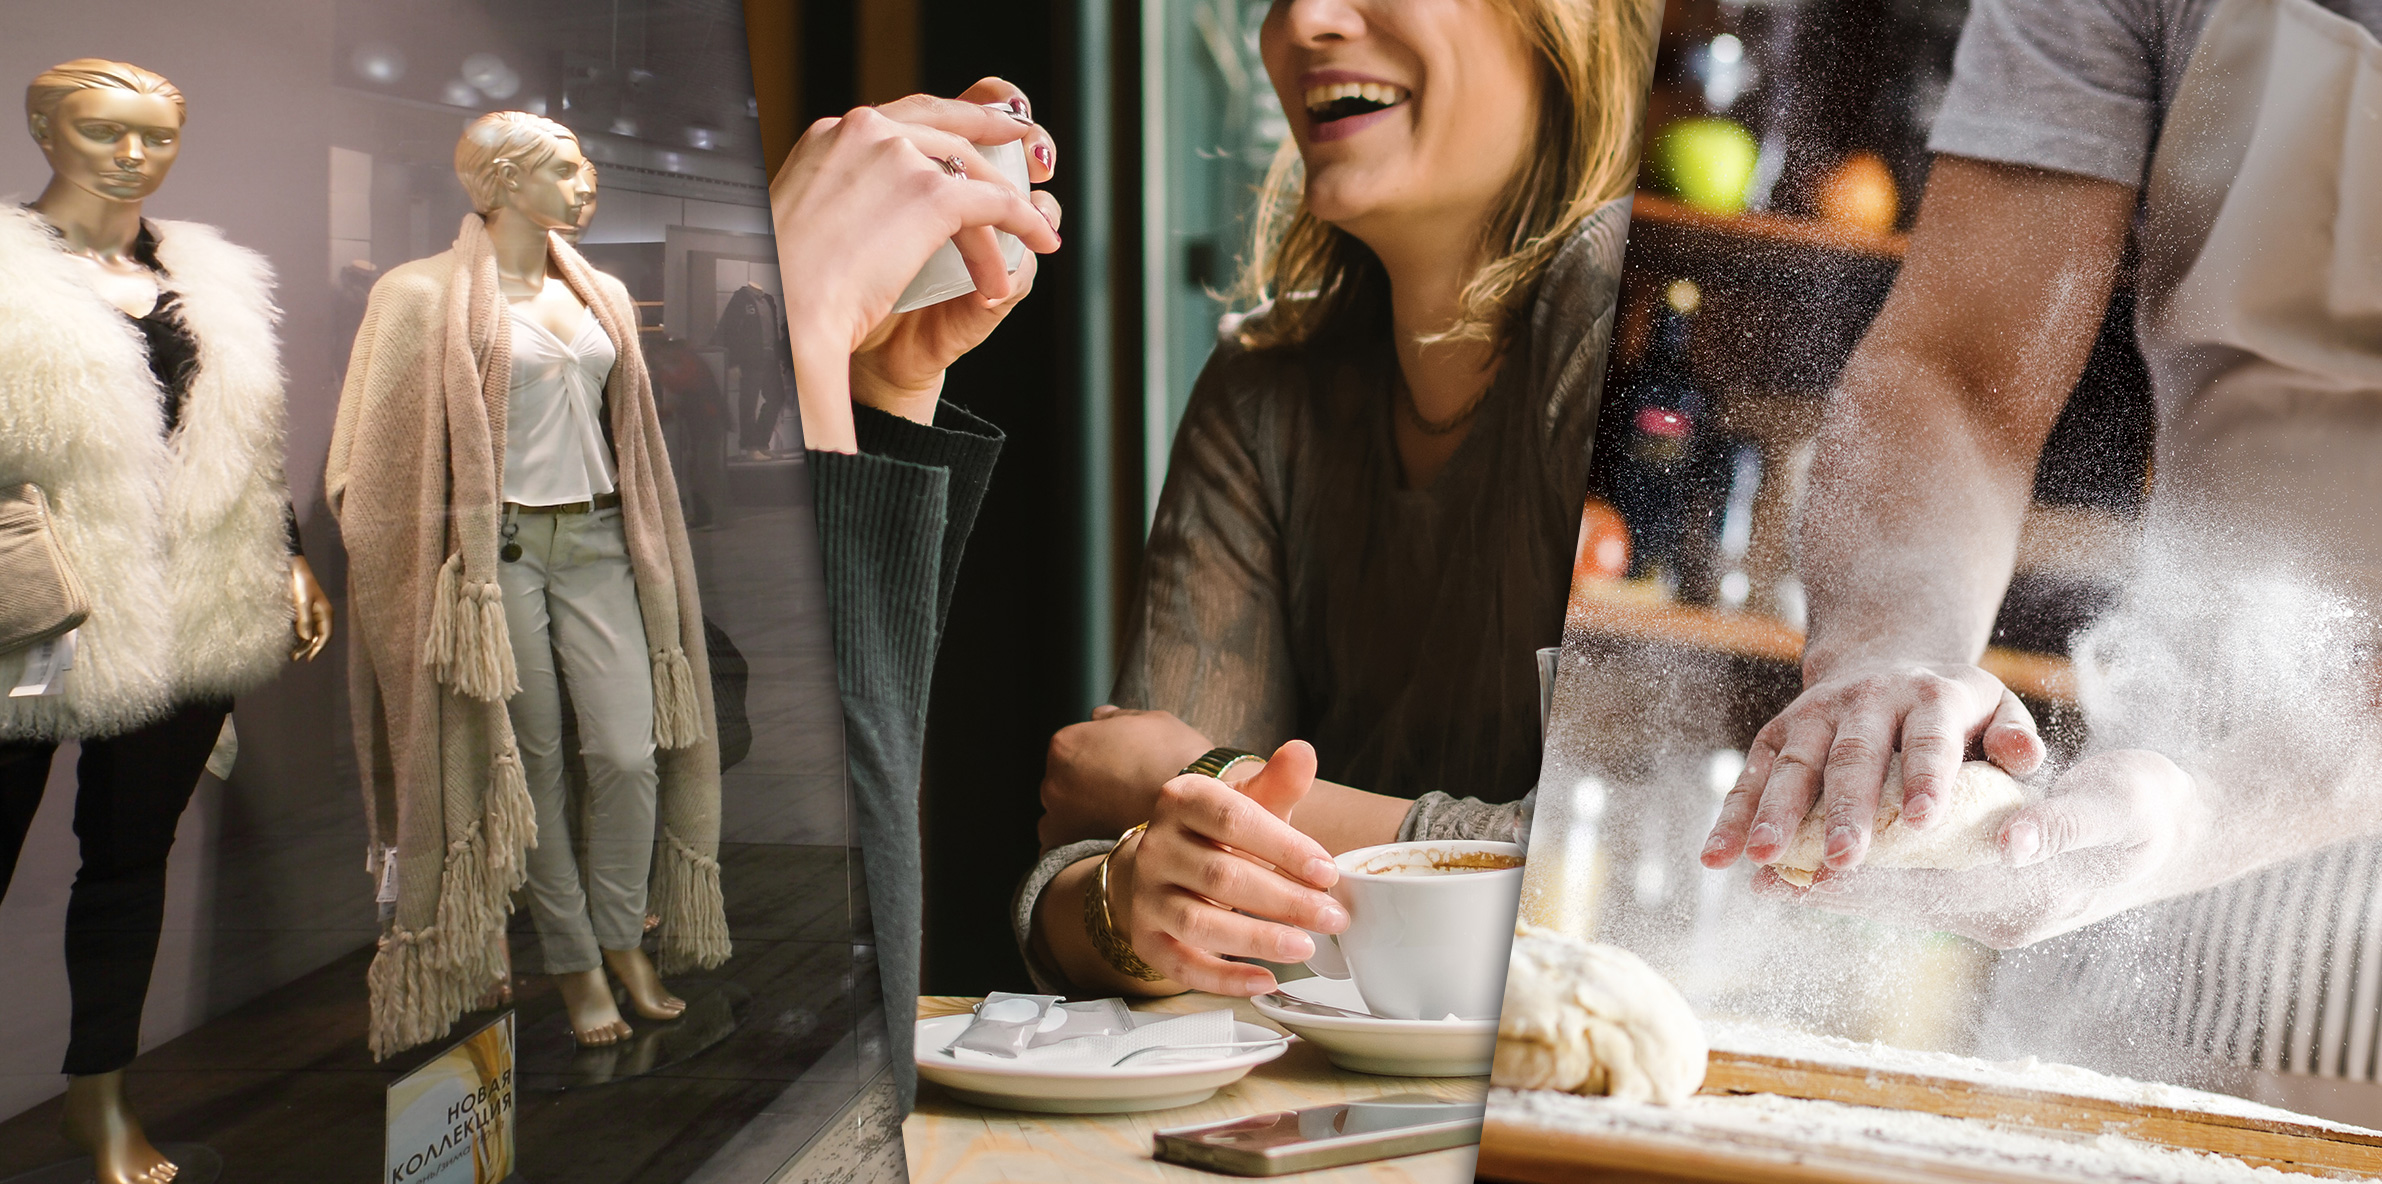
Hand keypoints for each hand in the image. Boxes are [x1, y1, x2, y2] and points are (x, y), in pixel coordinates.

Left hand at [290, 556, 332, 661]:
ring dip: (301, 642)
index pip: (325, 636)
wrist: (293, 565)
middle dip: (306, 648)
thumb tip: (305, 639)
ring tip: (290, 652)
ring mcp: (311, 611)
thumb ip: (304, 621)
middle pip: (316, 636)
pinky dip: (297, 634)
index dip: (318, 648)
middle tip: (293, 658)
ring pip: (308, 632)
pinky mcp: (302, 608)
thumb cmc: (300, 582)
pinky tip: (289, 640)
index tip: (308, 659)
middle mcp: (320, 614)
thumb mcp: (302, 602)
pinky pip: (302, 625)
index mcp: (325, 612)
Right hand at [768, 78, 1060, 451]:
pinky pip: (996, 203)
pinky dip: (1026, 223)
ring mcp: (899, 158)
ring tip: (1030, 233)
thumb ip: (841, 200)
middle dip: (994, 140)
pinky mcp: (930, 195)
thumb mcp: (807, 224)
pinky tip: (1041, 241)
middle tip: (1028, 153)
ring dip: (1008, 208)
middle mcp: (865, 132)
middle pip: (947, 129)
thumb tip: (860, 211)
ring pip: (974, 174)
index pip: (901, 116)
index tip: (977, 126)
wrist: (784, 310)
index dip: (949, 120)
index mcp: (830, 135)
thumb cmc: (784, 285)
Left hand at [1039, 706, 1215, 847]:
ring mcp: (1058, 817)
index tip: (1121, 762)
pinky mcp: (1071, 848)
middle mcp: (1052, 781)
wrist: (1200, 809)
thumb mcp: (1150, 721)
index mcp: (1066, 744)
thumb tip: (1098, 716)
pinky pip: (1061, 844)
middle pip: (1063, 778)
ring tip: (1119, 813)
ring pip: (1062, 810)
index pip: (1073, 745)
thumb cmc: (1176, 760)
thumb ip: (1115, 718)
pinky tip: (1106, 837)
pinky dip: (1077, 841)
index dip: (1099, 752)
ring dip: (1081, 811)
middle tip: (1122, 787)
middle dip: (1086, 781)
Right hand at [1111, 740, 1348, 995]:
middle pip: (1222, 876)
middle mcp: (1155, 846)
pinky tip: (1265, 981)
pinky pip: (1181, 965)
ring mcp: (1146, 895)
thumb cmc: (1218, 835)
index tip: (1328, 871)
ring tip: (1306, 947)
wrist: (1162, 866)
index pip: (1234, 819)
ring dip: (1256, 939)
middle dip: (1284, 900)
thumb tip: (1303, 752)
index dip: (1285, 847)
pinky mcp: (1145, 938)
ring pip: (1199, 923)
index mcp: (1182, 800)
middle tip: (1333, 917)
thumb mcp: (1248, 804)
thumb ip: (1278, 783)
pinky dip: (1223, 978)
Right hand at [1703, 661, 2044, 874]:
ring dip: (1775, 814)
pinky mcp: (1777, 734)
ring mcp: (1814, 714)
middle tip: (1844, 857)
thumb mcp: (1996, 707)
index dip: (1926, 777)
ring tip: (1765, 859)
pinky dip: (1732, 818)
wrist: (1884, 658)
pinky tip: (1719, 857)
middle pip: (1853, 757)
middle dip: (1845, 809)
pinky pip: (1750, 777)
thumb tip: (2027, 761)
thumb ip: (2014, 736)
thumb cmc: (1951, 710)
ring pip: (1793, 766)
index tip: (1923, 821)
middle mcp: (1866, 700)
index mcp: (1929, 696)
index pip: (1929, 739)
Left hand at [1755, 748, 2202, 947]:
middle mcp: (2002, 918)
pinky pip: (1916, 890)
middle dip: (1831, 889)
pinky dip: (1869, 879)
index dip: (1864, 878)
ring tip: (1771, 876)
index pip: (1927, 890)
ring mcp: (1993, 913)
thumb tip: (2010, 841)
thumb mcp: (2114, 806)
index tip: (1802, 868)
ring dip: (1839, 888)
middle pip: (1900, 903)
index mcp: (2026, 899)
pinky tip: (1822, 866)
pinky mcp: (1987, 898)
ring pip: (1901, 900)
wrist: (2181, 830)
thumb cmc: (2148, 808)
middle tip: (1761, 876)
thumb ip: (2059, 824)